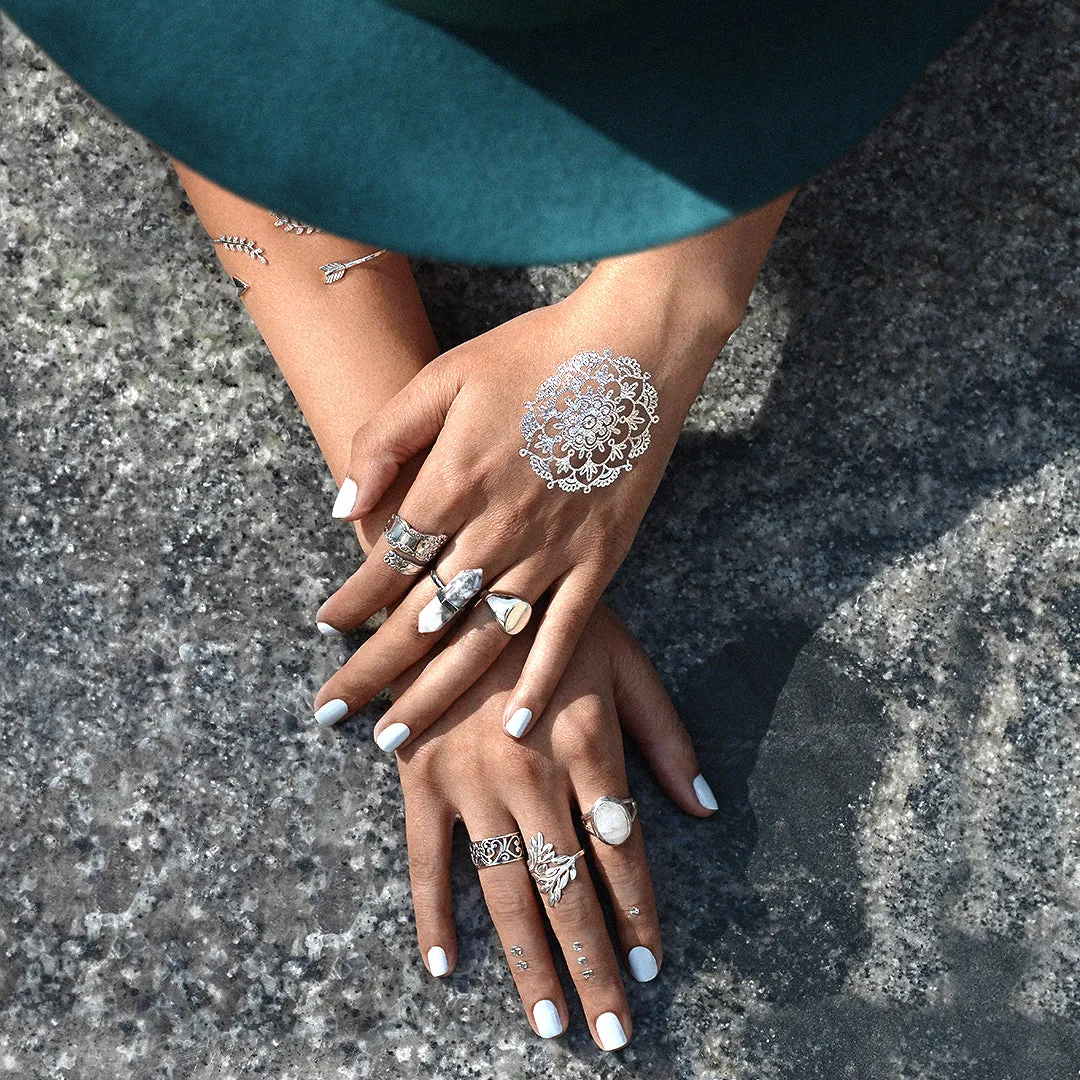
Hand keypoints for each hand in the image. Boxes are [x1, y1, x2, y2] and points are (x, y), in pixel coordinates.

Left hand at [312, 272, 734, 746]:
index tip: (326, 629)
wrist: (632, 349)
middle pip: (421, 619)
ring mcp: (551, 551)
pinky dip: (540, 683)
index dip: (350, 602)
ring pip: (481, 641)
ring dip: (434, 694)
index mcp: (453, 482)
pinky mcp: (599, 560)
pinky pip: (563, 634)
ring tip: (395, 739)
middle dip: (370, 672)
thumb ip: (384, 440)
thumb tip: (341, 505)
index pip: (385, 563)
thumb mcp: (443, 375)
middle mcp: (496, 530)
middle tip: (333, 714)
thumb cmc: (533, 355)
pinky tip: (516, 726)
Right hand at [393, 601, 718, 1048]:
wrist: (457, 582)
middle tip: (612, 1033)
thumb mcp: (624, 661)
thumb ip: (665, 735)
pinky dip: (431, 915)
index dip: (638, 915)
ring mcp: (471, 780)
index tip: (650, 970)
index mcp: (589, 745)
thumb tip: (705, 807)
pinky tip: (444, 968)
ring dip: (529, 961)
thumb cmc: (550, 621)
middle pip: (569, 888)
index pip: (623, 853)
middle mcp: (533, 774)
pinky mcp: (420, 777)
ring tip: (548, 1023)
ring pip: (505, 889)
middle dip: (594, 964)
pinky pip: (426, 859)